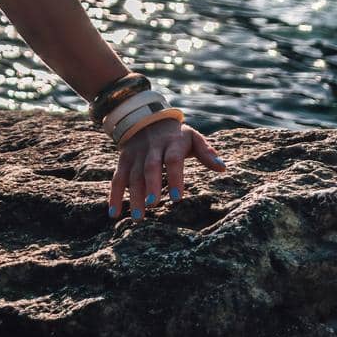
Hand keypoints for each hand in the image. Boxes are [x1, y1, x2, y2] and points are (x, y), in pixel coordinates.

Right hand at [107, 118, 225, 220]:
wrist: (146, 120)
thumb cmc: (176, 136)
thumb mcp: (193, 137)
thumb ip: (206, 152)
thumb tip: (222, 168)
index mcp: (171, 143)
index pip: (172, 160)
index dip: (174, 177)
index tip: (177, 198)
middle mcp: (151, 149)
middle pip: (150, 167)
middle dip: (150, 185)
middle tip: (153, 204)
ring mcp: (135, 155)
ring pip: (132, 176)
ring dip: (134, 196)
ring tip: (138, 217)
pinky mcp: (123, 160)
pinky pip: (117, 179)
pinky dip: (114, 196)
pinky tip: (114, 214)